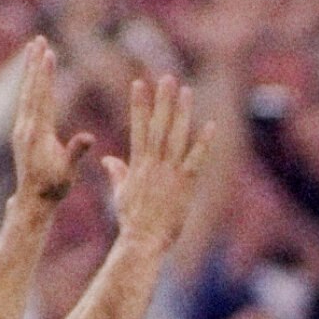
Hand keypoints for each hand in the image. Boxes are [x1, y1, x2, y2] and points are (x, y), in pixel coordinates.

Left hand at [10, 35, 93, 212]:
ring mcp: (21, 127)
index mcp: (38, 133)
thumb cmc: (54, 187)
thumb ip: (75, 152)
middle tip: (38, 40)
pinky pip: (25, 100)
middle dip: (35, 63)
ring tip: (34, 49)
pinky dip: (30, 84)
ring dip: (30, 70)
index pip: (43, 97)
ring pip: (26, 92)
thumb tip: (88, 137)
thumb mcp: (68, 171)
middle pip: (31, 88)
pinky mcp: (22, 130)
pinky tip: (32, 76)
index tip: (48, 54)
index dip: (46, 75)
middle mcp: (26, 126)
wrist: (34, 200)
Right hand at [104, 71, 206, 256]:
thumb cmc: (131, 220)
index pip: (137, 127)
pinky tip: (210, 125)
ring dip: (182, 113)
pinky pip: (196, 159)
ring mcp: (169, 173)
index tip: (139, 83)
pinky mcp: (185, 184)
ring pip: (176, 137)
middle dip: (162, 101)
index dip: (139, 104)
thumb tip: (108, 160)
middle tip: (167, 78)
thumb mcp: (119, 193)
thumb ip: (117, 173)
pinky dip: (203, 142)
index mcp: (137, 164)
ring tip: (187, 91)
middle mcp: (153, 164)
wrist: (143, 240)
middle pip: (158, 126)